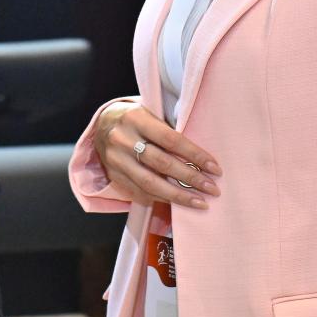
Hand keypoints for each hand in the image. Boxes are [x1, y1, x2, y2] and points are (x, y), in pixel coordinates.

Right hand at [95, 101, 221, 208]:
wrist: (102, 124)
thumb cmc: (136, 118)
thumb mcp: (150, 113)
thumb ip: (170, 129)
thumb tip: (201, 156)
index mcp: (136, 119)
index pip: (171, 139)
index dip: (194, 155)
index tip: (214, 168)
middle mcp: (123, 140)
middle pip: (162, 164)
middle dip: (191, 178)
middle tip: (212, 189)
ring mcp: (116, 160)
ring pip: (150, 184)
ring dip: (179, 196)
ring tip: (201, 202)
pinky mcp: (113, 176)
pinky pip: (140, 193)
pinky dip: (161, 199)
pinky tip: (178, 203)